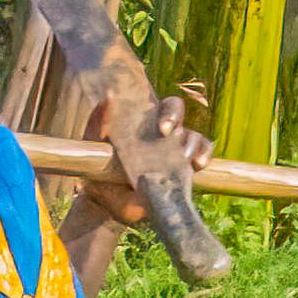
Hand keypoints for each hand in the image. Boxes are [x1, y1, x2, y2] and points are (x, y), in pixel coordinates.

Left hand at [107, 77, 210, 200]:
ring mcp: (176, 153)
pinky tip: (197, 165)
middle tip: (168, 136)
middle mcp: (165, 134)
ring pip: (196, 138)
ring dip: (195, 145)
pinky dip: (204, 158)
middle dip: (179, 122)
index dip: (170, 113)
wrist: (106, 201)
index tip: (164, 128)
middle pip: (182, 117)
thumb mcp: (94, 142)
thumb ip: (99, 120)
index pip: (166, 108)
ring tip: (187, 159)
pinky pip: (201, 159)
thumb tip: (110, 96)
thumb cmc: (100, 167)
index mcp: (146, 123)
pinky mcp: (183, 172)